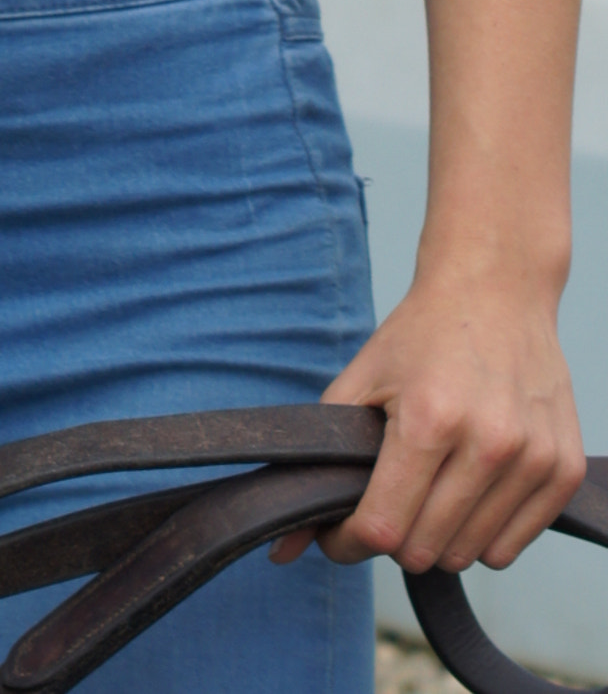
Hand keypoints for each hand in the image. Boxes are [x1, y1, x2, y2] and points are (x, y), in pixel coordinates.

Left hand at [274, 265, 585, 574]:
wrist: (496, 290)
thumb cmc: (421, 336)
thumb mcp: (359, 381)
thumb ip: (319, 460)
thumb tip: (284, 549)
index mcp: (429, 418)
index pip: (382, 527)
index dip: (347, 541)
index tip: (338, 531)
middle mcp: (488, 442)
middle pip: (424, 549)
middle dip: (393, 538)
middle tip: (387, 500)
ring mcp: (531, 458)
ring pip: (468, 555)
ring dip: (438, 538)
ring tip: (429, 489)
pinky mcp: (561, 469)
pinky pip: (512, 547)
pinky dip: (482, 535)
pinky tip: (467, 492)